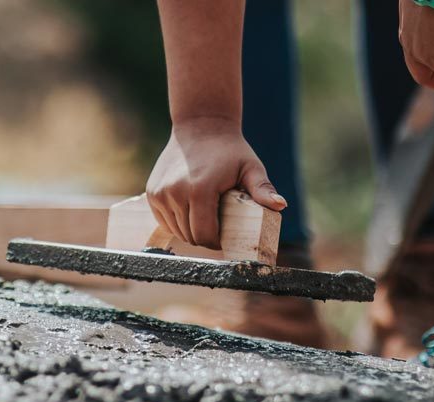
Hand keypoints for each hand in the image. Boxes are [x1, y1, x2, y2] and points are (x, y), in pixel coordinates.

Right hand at [146, 117, 285, 248]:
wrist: (200, 126)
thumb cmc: (230, 150)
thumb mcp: (250, 168)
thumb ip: (263, 189)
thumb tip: (280, 205)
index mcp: (200, 190)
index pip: (205, 235)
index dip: (217, 242)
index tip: (225, 238)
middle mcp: (175, 193)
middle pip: (190, 235)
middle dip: (205, 238)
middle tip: (217, 228)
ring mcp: (160, 194)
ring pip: (176, 231)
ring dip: (190, 231)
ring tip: (204, 218)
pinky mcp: (152, 193)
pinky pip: (165, 221)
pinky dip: (176, 222)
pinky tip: (189, 211)